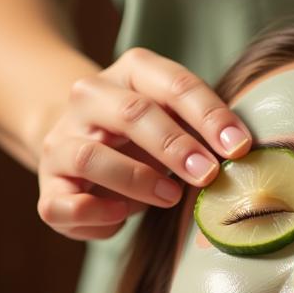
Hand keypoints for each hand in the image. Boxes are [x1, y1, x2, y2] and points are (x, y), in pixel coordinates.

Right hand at [36, 48, 253, 240]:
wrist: (78, 149)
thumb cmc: (144, 140)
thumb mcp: (175, 124)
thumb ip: (202, 134)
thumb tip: (244, 158)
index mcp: (129, 75)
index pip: (172, 84)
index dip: (208, 115)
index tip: (240, 147)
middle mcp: (89, 100)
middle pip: (131, 112)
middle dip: (175, 146)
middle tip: (209, 174)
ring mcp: (62, 142)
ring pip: (92, 157)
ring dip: (137, 180)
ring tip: (171, 198)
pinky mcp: (49, 187)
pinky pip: (65, 203)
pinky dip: (95, 214)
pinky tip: (123, 217)